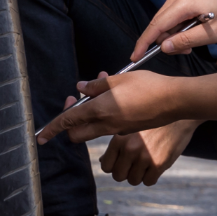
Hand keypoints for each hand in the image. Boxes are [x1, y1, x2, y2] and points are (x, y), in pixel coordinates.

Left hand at [35, 71, 179, 144]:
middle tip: (76, 104)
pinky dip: (105, 119)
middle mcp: (106, 124)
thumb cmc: (149, 86)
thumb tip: (81, 88)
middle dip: (70, 125)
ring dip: (89, 119)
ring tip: (101, 95)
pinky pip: (109, 130)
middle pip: (77, 134)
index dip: (52, 128)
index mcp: (100, 110)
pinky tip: (117, 101)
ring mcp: (118, 131)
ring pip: (92, 132)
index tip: (41, 136)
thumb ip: (97, 86)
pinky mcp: (129, 132)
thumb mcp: (120, 79)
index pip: (68, 121)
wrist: (175, 101)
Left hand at [99, 119, 200, 185]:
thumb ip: (115, 143)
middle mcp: (129, 149)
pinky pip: (149, 181)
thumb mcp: (128, 126)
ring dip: (139, 174)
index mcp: (118, 139)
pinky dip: (151, 176)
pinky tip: (155, 165)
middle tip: (135, 163)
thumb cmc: (150, 118)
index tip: (121, 161)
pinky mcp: (159, 163)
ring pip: (133, 180)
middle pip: (118, 176)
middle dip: (126, 172)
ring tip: (146, 162)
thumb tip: (102, 161)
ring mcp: (144, 157)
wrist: (177, 109)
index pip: (106, 166)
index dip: (114, 166)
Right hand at [130, 0, 216, 58]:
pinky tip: (191, 34)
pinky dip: (177, 30)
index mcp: (183, 4)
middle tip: (185, 52)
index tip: (135, 57)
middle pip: (158, 24)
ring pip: (164, 22)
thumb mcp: (212, 34)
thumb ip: (186, 40)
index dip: (144, 43)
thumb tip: (163, 47)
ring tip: (192, 44)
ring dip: (173, 37)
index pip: (156, 26)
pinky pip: (171, 18)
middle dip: (165, 42)